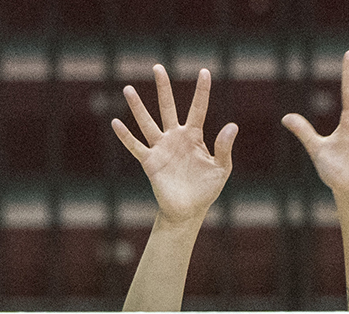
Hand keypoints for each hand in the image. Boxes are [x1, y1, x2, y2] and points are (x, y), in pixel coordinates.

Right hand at [112, 65, 235, 225]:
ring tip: (128, 89)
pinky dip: (126, 136)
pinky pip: (136, 146)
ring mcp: (161, 148)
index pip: (198, 109)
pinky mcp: (150, 162)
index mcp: (194, 137)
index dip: (202, 91)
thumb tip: (232, 125)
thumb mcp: (221, 168)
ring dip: (138, 107)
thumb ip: (224, 147)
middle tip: (157, 68)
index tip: (205, 71)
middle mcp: (175, 137)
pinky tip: (116, 123)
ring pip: (147, 123)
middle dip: (163, 88)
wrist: (189, 210)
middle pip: (168, 108)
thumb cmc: (206, 189)